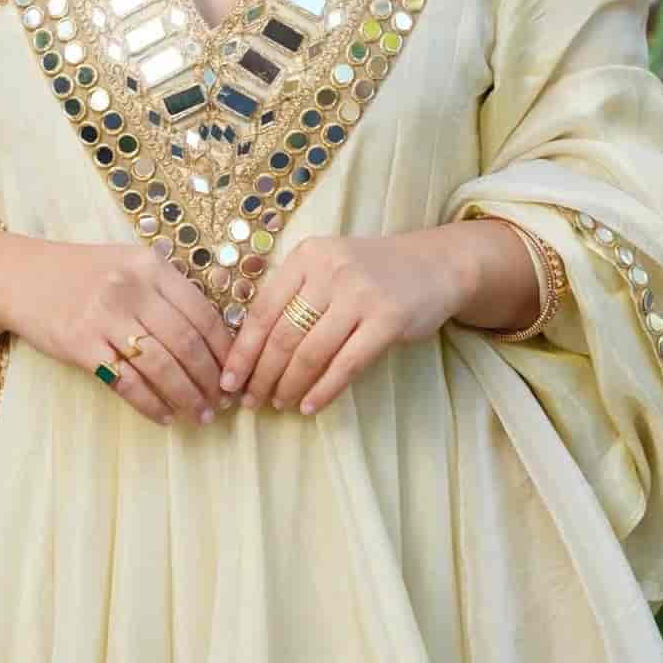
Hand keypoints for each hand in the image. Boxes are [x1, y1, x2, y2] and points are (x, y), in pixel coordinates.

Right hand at [0, 236, 237, 426]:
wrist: (19, 276)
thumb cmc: (83, 274)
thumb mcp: (128, 264)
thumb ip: (167, 289)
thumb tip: (215, 334)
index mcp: (149, 266)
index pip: (201, 312)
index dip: (224, 349)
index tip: (236, 373)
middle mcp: (130, 288)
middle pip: (185, 342)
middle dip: (210, 378)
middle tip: (223, 403)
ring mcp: (104, 316)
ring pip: (160, 365)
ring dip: (186, 396)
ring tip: (200, 415)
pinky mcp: (80, 345)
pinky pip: (125, 381)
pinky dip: (149, 403)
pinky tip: (164, 416)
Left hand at [218, 228, 470, 415]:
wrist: (433, 265)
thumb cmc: (369, 273)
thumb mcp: (327, 268)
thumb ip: (293, 296)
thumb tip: (250, 350)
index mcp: (307, 256)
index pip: (263, 310)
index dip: (243, 350)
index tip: (229, 380)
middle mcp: (330, 270)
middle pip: (283, 335)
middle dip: (262, 374)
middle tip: (251, 401)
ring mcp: (361, 293)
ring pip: (311, 352)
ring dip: (289, 385)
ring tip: (279, 403)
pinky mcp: (388, 319)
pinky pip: (347, 364)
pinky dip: (324, 390)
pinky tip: (310, 406)